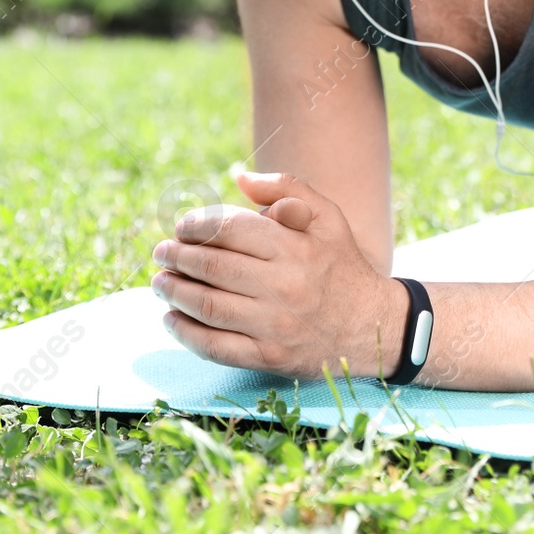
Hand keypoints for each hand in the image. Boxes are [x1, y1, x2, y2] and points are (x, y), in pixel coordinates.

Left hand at [151, 172, 407, 379]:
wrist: (374, 326)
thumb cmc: (343, 265)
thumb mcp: (328, 217)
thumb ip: (286, 188)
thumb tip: (238, 176)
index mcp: (295, 247)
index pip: (229, 230)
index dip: (196, 225)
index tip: (182, 227)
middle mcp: (284, 286)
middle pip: (212, 268)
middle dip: (177, 257)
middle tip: (161, 252)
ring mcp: (275, 325)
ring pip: (208, 306)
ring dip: (174, 292)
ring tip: (160, 281)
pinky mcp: (270, 357)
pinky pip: (216, 346)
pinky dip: (187, 333)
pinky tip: (172, 319)